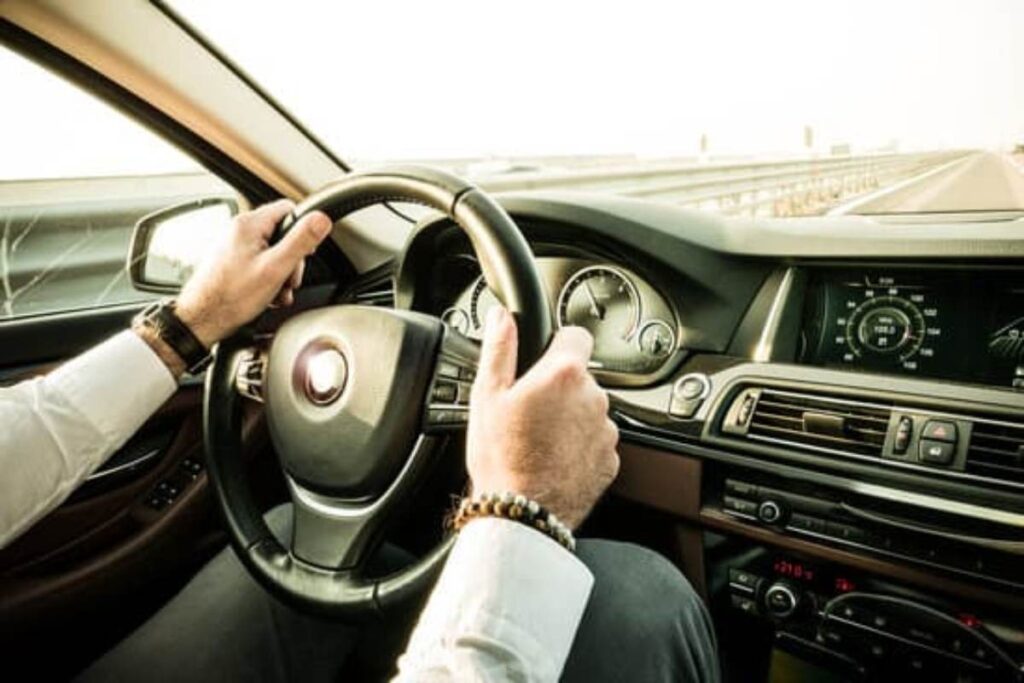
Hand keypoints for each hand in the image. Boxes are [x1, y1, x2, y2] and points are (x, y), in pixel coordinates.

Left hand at [175, 200, 332, 345]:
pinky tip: (267, 296)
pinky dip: (268, 280)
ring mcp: (234, 247)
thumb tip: (321, 220)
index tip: (306, 251)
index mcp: (249, 225)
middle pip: (282, 234)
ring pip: (272, 253)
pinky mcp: (232, 262)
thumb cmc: (230, 296)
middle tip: (288, 279)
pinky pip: (259, 264)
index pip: (289, 210)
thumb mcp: (275, 268)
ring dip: (281, 274)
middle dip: (291, 260)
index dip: (303, 231)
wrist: (202, 319)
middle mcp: (239, 231)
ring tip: (277, 292)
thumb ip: (300, 241)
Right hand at [466, 306, 619, 528]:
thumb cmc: (501, 457)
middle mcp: (594, 398)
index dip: (558, 342)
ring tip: (538, 439)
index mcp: (564, 374)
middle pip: (580, 377)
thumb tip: (501, 316)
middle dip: (559, 387)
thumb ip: (499, 348)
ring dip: (570, 417)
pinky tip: (552, 458)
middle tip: (528, 409)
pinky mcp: (610, 460)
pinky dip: (578, 445)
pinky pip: (595, 441)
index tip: (543, 357)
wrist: (521, 514)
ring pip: (588, 410)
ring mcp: (605, 431)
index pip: (577, 335)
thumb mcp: (488, 396)